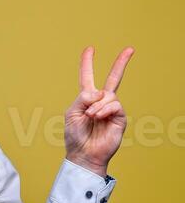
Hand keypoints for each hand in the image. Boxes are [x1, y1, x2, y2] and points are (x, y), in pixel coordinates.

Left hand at [64, 45, 134, 176]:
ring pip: (108, 95)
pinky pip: (115, 105)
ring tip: (90, 116)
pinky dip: (104, 109)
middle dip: (121, 63)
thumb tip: (100, 92)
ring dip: (97, 105)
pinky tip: (97, 117)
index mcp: (86, 99)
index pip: (88, 77)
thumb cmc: (75, 135)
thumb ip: (83, 98)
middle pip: (113, 78)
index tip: (89, 49)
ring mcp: (111, 109)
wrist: (84, 154)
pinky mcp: (119, 118)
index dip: (87, 63)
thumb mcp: (72, 112)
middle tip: (130, 49)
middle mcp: (101, 101)